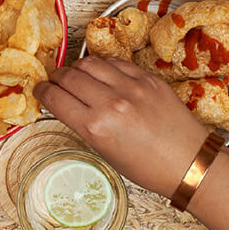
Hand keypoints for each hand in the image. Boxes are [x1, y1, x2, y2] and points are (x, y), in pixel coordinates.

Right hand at [34, 56, 210, 196]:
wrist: (188, 162)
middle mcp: (111, 103)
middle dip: (56, 79)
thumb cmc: (148, 167)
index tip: (40, 92)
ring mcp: (131, 86)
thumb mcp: (106, 153)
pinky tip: (102, 75)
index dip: (41, 93)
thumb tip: (68, 106)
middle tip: (55, 84)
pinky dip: (102, 67)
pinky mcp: (147, 78)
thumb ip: (85, 125)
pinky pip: (115, 62)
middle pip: (68, 76)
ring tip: (77, 77)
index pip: (55, 98)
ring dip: (76, 69)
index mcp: (96, 127)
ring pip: (89, 63)